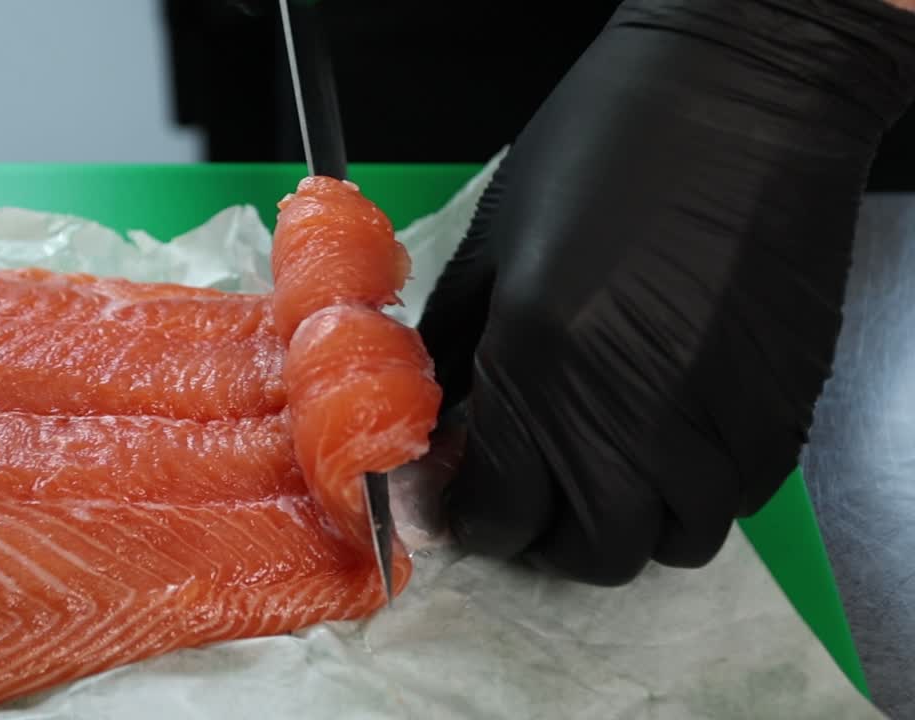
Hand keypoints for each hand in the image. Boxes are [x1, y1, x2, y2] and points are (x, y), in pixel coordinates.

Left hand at [418, 0, 914, 584]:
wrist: (747, 95)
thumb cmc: (604, 147)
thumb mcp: (495, 242)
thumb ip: (456, 349)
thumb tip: (438, 422)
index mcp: (546, 372)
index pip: (499, 514)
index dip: (465, 522)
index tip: (452, 504)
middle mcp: (637, 422)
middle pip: (590, 552)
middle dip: (542, 538)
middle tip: (523, 493)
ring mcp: (721, 426)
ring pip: (672, 541)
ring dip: (623, 523)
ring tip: (597, 469)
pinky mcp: (783, 412)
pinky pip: (734, 502)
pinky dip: (689, 492)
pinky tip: (665, 438)